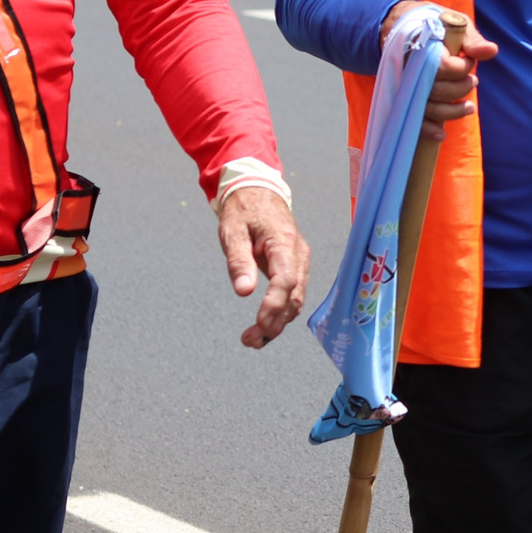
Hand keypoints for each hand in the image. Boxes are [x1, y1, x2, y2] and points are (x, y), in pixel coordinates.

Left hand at [217, 185, 308, 348]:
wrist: (258, 192)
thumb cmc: (243, 210)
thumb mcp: (232, 231)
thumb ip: (239, 261)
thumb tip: (244, 292)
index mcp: (284, 243)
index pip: (285, 280)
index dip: (274, 305)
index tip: (258, 323)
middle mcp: (298, 255)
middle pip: (294, 297)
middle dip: (275, 322)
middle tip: (250, 340)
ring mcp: (299, 261)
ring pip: (295, 300)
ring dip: (278, 323)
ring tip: (253, 340)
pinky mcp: (294, 267)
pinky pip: (292, 294)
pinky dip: (280, 313)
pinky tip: (264, 326)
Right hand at [381, 0, 499, 142]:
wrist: (405, 26)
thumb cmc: (437, 26)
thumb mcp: (457, 26)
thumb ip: (472, 41)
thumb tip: (491, 52)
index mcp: (423, 46)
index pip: (442, 66)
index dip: (461, 68)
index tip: (470, 61)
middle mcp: (410, 67)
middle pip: (435, 89)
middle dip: (459, 89)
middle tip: (473, 82)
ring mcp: (406, 83)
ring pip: (426, 106)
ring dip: (451, 112)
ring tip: (469, 108)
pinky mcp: (405, 95)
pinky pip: (412, 117)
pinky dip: (426, 129)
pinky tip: (441, 135)